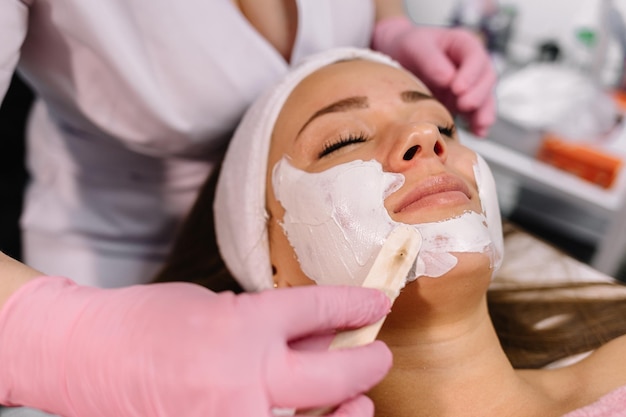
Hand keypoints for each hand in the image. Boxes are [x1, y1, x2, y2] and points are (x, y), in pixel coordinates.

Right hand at [0, 277, 391, 416]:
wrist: (85, 357)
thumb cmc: (143, 322)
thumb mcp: (213, 306)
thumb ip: (267, 327)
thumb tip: (316, 338)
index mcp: (240, 326)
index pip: (318, 309)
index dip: (354, 304)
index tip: (376, 303)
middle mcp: (243, 377)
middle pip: (334, 375)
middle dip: (368, 363)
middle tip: (379, 355)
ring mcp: (230, 416)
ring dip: (348, 411)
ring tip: (359, 401)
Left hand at [372, 16, 496, 136]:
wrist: (398, 57)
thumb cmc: (409, 45)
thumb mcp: (416, 46)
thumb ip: (431, 61)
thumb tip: (447, 79)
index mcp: (464, 45)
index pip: (476, 58)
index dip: (470, 74)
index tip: (457, 88)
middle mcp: (471, 65)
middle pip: (486, 79)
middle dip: (478, 94)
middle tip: (463, 105)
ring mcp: (469, 85)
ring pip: (485, 98)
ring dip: (484, 112)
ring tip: (479, 125)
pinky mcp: (462, 102)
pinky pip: (475, 113)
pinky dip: (478, 123)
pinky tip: (478, 133)